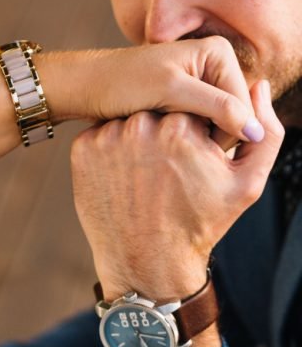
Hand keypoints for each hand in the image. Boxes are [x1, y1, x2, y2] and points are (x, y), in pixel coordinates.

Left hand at [40, 36, 259, 148]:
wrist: (82, 88)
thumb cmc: (119, 84)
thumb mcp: (171, 92)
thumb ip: (217, 107)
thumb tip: (255, 131)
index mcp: (217, 53)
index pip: (241, 106)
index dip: (226, 134)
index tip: (198, 155)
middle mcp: (208, 65)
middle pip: (226, 116)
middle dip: (206, 138)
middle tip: (178, 159)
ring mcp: (191, 84)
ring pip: (205, 125)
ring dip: (189, 143)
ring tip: (163, 154)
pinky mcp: (174, 101)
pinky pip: (186, 127)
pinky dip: (175, 141)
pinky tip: (154, 150)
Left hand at [69, 80, 282, 346]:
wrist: (146, 260)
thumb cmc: (199, 224)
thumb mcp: (247, 183)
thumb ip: (265, 131)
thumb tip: (256, 86)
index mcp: (180, 127)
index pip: (192, 106)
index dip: (195, 131)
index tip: (193, 158)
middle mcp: (139, 126)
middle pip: (158, 110)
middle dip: (165, 133)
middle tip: (167, 169)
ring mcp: (105, 138)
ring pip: (128, 120)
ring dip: (137, 138)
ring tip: (145, 174)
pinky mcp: (82, 150)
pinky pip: (101, 134)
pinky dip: (112, 149)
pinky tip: (124, 176)